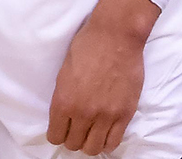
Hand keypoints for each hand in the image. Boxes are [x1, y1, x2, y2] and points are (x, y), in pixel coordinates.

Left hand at [46, 0, 156, 155]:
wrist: (116, 34)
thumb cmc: (88, 46)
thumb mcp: (64, 74)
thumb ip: (64, 100)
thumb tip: (67, 116)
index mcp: (63, 103)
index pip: (55, 137)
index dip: (60, 132)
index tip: (65, 126)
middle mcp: (83, 113)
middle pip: (74, 145)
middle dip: (75, 137)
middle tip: (81, 125)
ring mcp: (106, 115)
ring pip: (93, 148)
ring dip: (91, 141)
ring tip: (95, 129)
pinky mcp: (125, 112)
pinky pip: (114, 141)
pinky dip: (109, 140)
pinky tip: (108, 130)